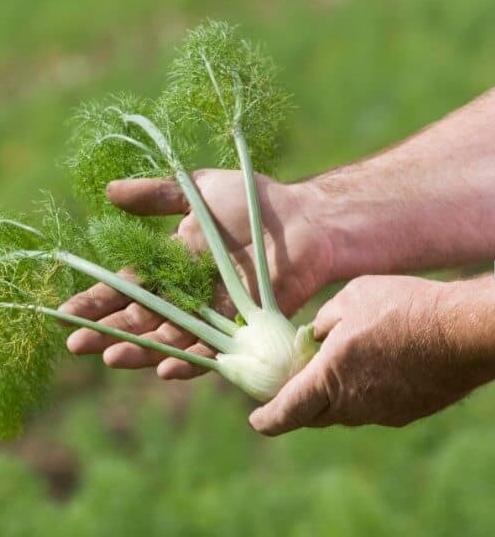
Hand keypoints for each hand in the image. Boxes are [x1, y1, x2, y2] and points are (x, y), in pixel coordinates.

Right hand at [59, 168, 334, 378]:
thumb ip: (155, 196)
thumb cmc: (251, 201)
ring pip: (167, 338)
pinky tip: (166, 369)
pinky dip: (189, 360)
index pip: (123, 288)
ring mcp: (210, 313)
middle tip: (75, 345)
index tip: (63, 313)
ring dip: (139, 350)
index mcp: (168, 266)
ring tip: (111, 358)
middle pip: (138, 318)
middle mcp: (184, 295)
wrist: (304, 218)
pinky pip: (212, 349)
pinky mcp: (239, 326)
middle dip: (105, 331)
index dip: (95, 301)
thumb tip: (108, 191)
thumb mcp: (196, 190)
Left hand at [250, 275, 494, 434]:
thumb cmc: (403, 307)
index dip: (267, 419)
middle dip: (297, 406)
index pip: (288, 410)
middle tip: (289, 390)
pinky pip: (371, 408)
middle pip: (314, 415)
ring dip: (331, 398)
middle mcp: (353, 404)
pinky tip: (370, 369)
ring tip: (333, 370)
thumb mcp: (350, 299)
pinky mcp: (406, 412)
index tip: (255, 421)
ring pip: (344, 413)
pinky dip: (360, 395)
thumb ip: (323, 322)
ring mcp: (382, 412)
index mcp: (329, 377)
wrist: (465, 330)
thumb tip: (314, 337)